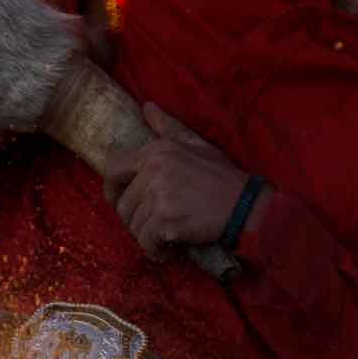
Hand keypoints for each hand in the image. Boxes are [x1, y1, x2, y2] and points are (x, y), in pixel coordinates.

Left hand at [104, 103, 261, 257]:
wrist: (246, 205)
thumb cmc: (222, 175)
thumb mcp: (196, 143)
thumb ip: (168, 126)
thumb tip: (147, 106)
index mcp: (157, 150)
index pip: (112, 169)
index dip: (111, 189)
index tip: (121, 201)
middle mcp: (154, 170)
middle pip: (122, 204)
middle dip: (135, 220)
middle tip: (155, 225)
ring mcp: (159, 195)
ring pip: (133, 225)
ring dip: (147, 237)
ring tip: (166, 238)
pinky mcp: (166, 221)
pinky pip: (146, 242)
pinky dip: (155, 251)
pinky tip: (169, 251)